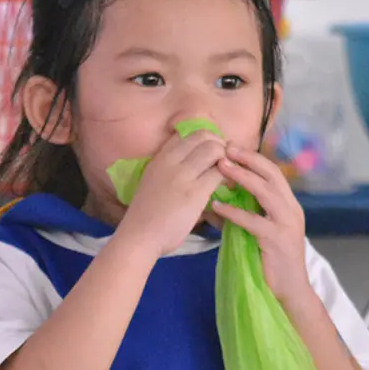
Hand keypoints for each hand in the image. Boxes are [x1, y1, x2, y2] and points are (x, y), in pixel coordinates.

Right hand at [118, 131, 226, 256]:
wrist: (140, 236)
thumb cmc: (146, 215)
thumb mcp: (152, 181)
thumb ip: (169, 170)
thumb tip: (192, 165)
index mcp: (160, 158)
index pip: (185, 133)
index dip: (202, 139)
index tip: (208, 154)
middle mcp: (171, 161)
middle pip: (204, 135)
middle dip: (219, 145)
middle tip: (222, 162)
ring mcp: (183, 175)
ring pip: (215, 149)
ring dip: (226, 159)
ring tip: (226, 174)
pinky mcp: (196, 191)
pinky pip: (219, 172)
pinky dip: (228, 176)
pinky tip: (226, 187)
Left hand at [212, 143, 312, 304]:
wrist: (289, 290)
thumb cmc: (270, 261)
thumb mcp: (257, 232)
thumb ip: (241, 214)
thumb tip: (214, 200)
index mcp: (288, 204)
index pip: (273, 172)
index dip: (253, 158)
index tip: (231, 146)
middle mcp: (291, 209)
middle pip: (272, 175)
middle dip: (248, 159)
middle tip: (225, 148)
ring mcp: (286, 224)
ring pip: (265, 192)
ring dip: (242, 177)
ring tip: (221, 167)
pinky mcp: (276, 240)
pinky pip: (253, 221)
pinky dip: (233, 212)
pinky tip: (217, 207)